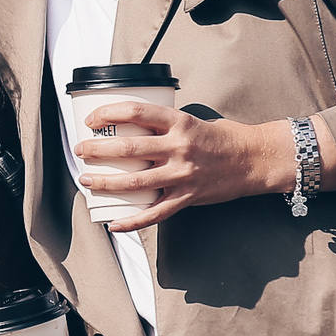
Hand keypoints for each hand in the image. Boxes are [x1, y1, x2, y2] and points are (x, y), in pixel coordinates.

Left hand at [72, 103, 335, 232]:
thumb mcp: (193, 121)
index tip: (91, 119)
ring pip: (136, 181)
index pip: (136, 111)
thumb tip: (131, 127)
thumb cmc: (223, 138)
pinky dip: (132, 221)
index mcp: (179, 122)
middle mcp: (179, 147)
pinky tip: (115, 224)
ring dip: (106, 182)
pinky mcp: (188, 197)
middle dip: (98, 150)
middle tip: (80, 151)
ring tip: (87, 180)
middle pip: (129, 147)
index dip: (108, 113)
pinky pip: (155, 213)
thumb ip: (165, 126)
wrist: (256, 160)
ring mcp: (183, 174)